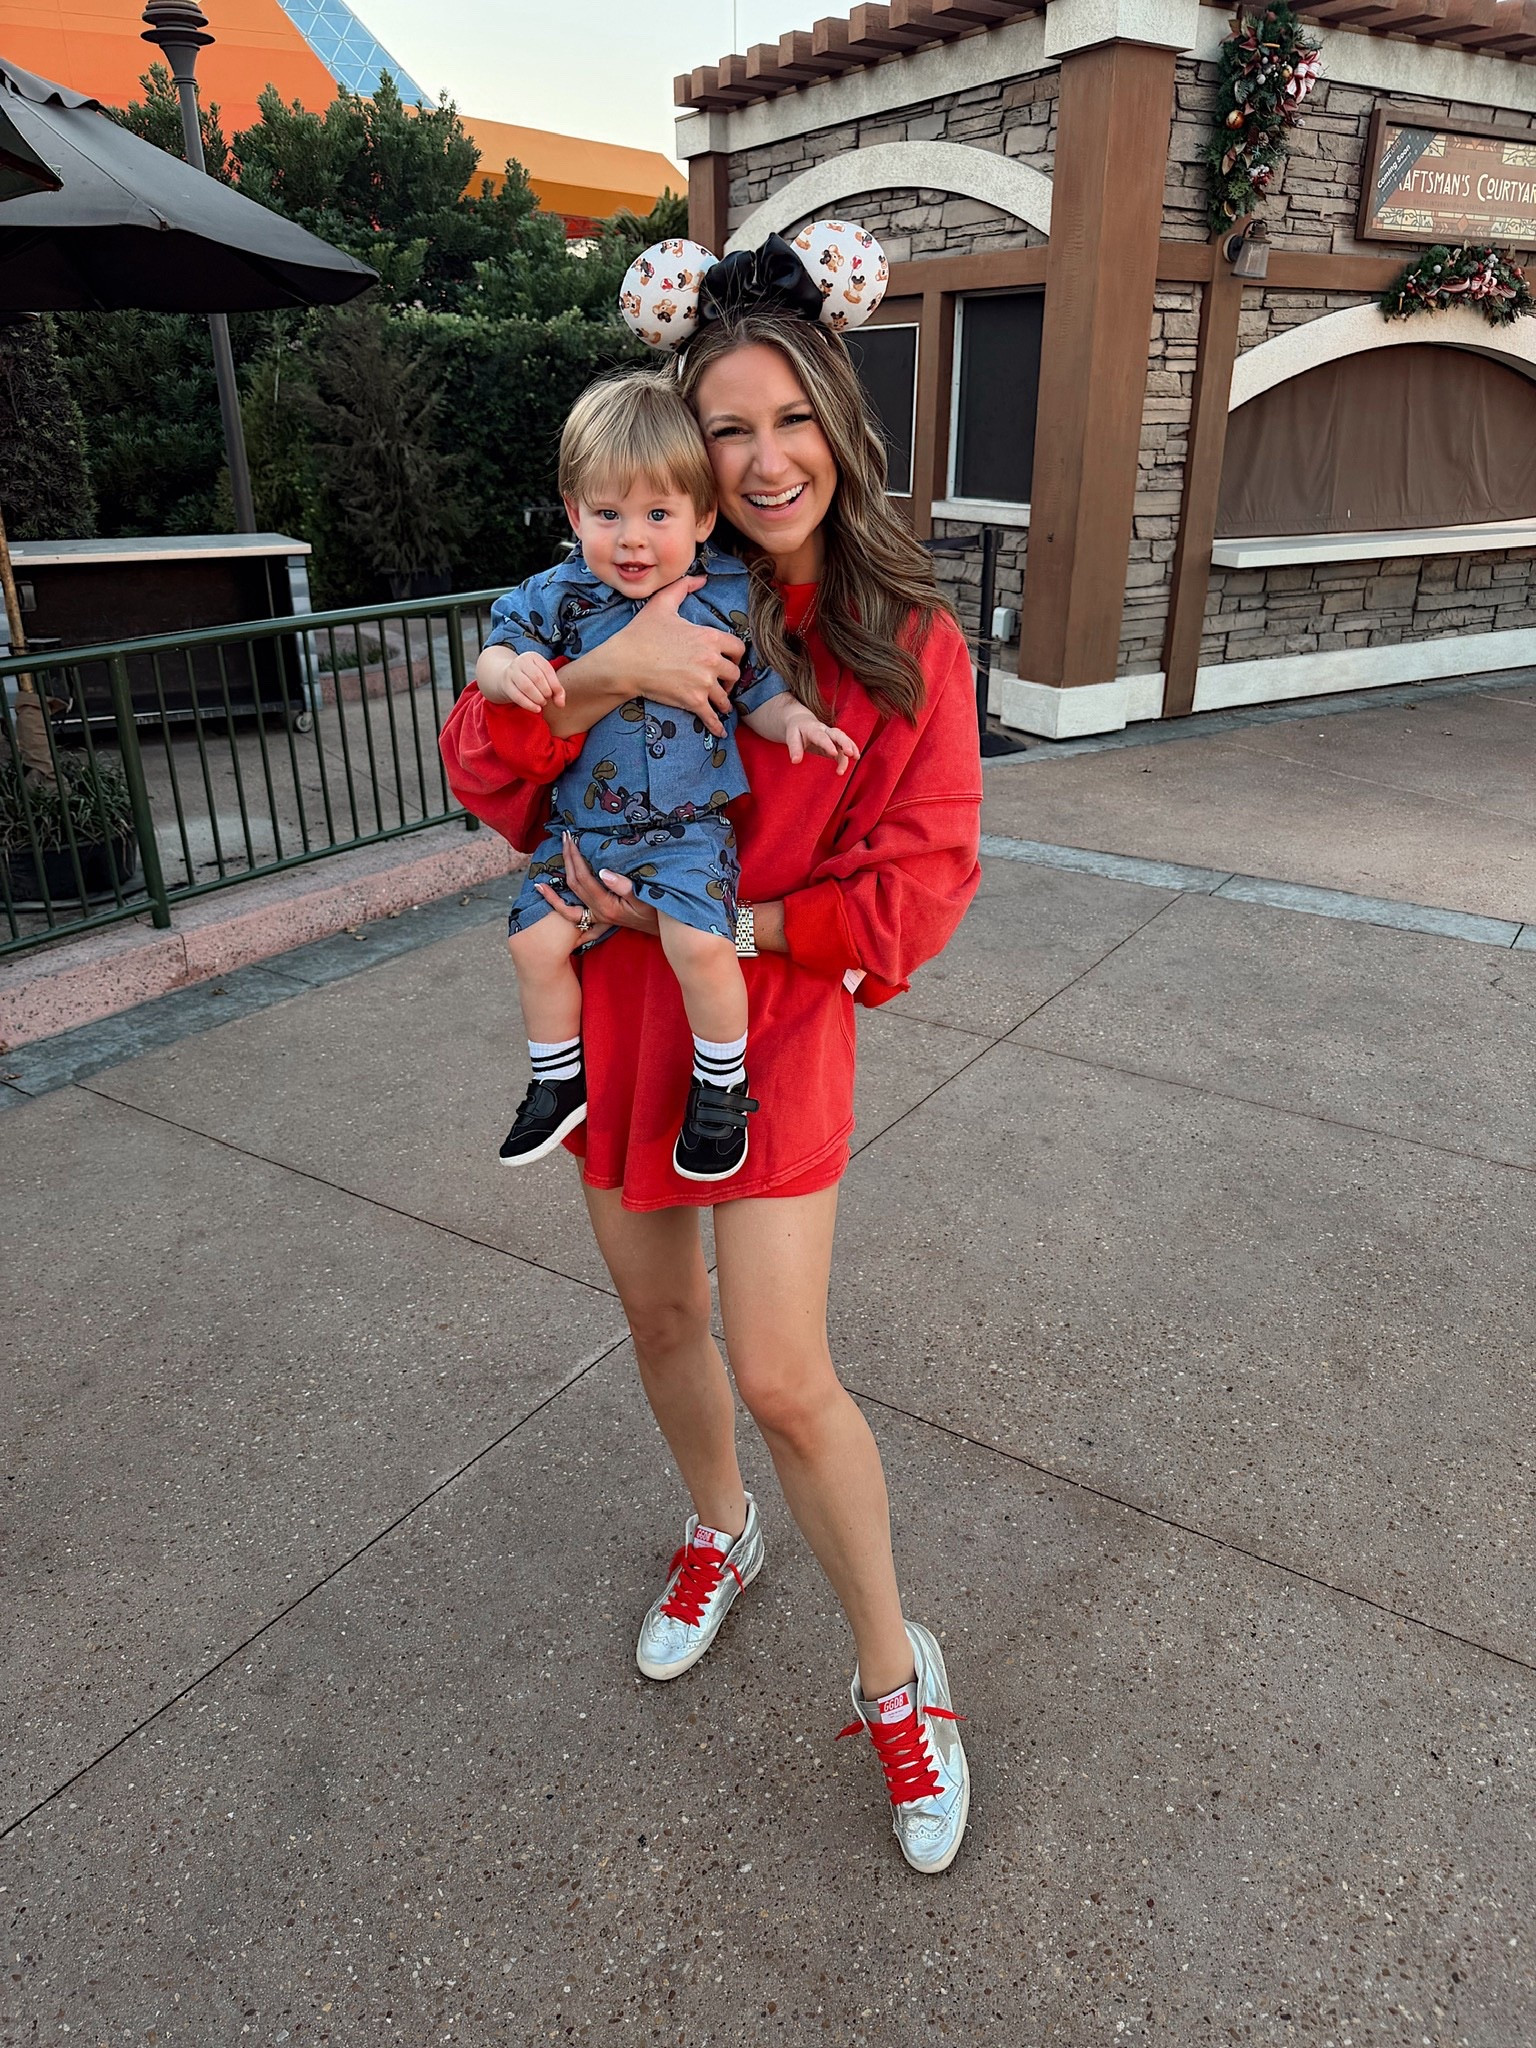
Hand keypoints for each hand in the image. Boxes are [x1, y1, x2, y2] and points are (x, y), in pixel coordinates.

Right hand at [474, 643, 562, 707]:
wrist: (506, 676)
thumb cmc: (531, 678)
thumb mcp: (544, 678)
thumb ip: (556, 690)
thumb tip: (561, 704)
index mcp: (534, 657)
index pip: (547, 670)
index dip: (555, 686)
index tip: (558, 697)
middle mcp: (521, 661)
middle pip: (537, 678)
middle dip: (546, 692)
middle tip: (548, 699)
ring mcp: (512, 672)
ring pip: (527, 687)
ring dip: (538, 698)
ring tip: (542, 703)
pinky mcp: (505, 684)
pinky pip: (518, 696)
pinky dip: (529, 705)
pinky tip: (536, 709)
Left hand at [534, 831, 661, 938]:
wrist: (662, 930)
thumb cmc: (656, 911)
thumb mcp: (645, 897)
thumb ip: (623, 886)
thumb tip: (603, 872)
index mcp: (607, 906)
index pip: (585, 878)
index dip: (576, 857)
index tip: (571, 839)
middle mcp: (597, 912)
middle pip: (574, 882)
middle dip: (568, 858)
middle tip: (564, 837)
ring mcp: (595, 915)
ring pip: (570, 894)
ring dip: (561, 873)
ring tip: (556, 856)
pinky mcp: (597, 916)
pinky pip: (570, 911)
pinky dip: (555, 900)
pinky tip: (543, 889)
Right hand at [607, 576, 741, 736]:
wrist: (625, 662)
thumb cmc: (642, 633)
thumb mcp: (662, 604)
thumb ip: (683, 587)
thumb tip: (700, 578)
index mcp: (709, 637)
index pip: (737, 648)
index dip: (734, 654)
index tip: (728, 660)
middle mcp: (711, 661)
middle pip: (734, 673)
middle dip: (729, 679)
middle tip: (722, 682)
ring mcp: (703, 683)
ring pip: (725, 697)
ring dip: (723, 701)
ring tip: (720, 704)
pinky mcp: (693, 701)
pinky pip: (711, 716)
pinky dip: (716, 725)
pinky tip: (720, 730)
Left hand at [783, 707, 860, 775]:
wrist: (802, 721)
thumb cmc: (796, 730)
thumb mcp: (791, 737)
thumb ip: (794, 748)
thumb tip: (795, 761)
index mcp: (813, 729)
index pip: (821, 737)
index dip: (828, 744)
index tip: (834, 753)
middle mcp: (825, 730)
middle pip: (838, 734)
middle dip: (845, 743)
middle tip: (850, 753)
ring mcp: (831, 736)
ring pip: (843, 740)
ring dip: (850, 748)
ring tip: (855, 758)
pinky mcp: (835, 742)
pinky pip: (844, 746)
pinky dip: (851, 750)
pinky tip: (856, 758)